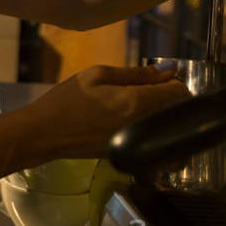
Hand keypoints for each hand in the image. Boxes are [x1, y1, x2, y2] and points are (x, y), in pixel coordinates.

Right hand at [20, 64, 191, 165]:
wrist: (46, 133)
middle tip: (151, 92)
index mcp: (136, 101)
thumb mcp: (96, 75)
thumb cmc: (67, 100)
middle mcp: (143, 125)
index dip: (173, 82)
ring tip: (144, 109)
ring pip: (172, 130)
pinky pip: (159, 144)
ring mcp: (139, 144)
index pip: (180, 92)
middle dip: (172, 100)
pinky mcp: (132, 156)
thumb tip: (169, 69)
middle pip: (180, 112)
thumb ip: (135, 73)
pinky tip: (137, 126)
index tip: (159, 80)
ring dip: (166, 118)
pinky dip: (156, 134)